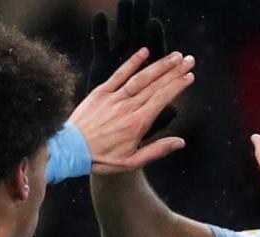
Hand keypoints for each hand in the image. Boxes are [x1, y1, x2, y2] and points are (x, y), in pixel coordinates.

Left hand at [71, 48, 194, 173]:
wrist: (70, 151)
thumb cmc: (102, 159)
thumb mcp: (132, 162)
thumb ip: (157, 150)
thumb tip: (180, 142)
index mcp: (137, 124)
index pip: (162, 99)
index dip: (178, 86)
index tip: (190, 76)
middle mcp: (127, 108)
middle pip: (156, 85)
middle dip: (174, 71)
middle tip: (190, 60)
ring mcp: (113, 98)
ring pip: (141, 78)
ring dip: (159, 65)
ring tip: (175, 56)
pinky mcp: (100, 93)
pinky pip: (118, 74)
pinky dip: (132, 62)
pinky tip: (144, 52)